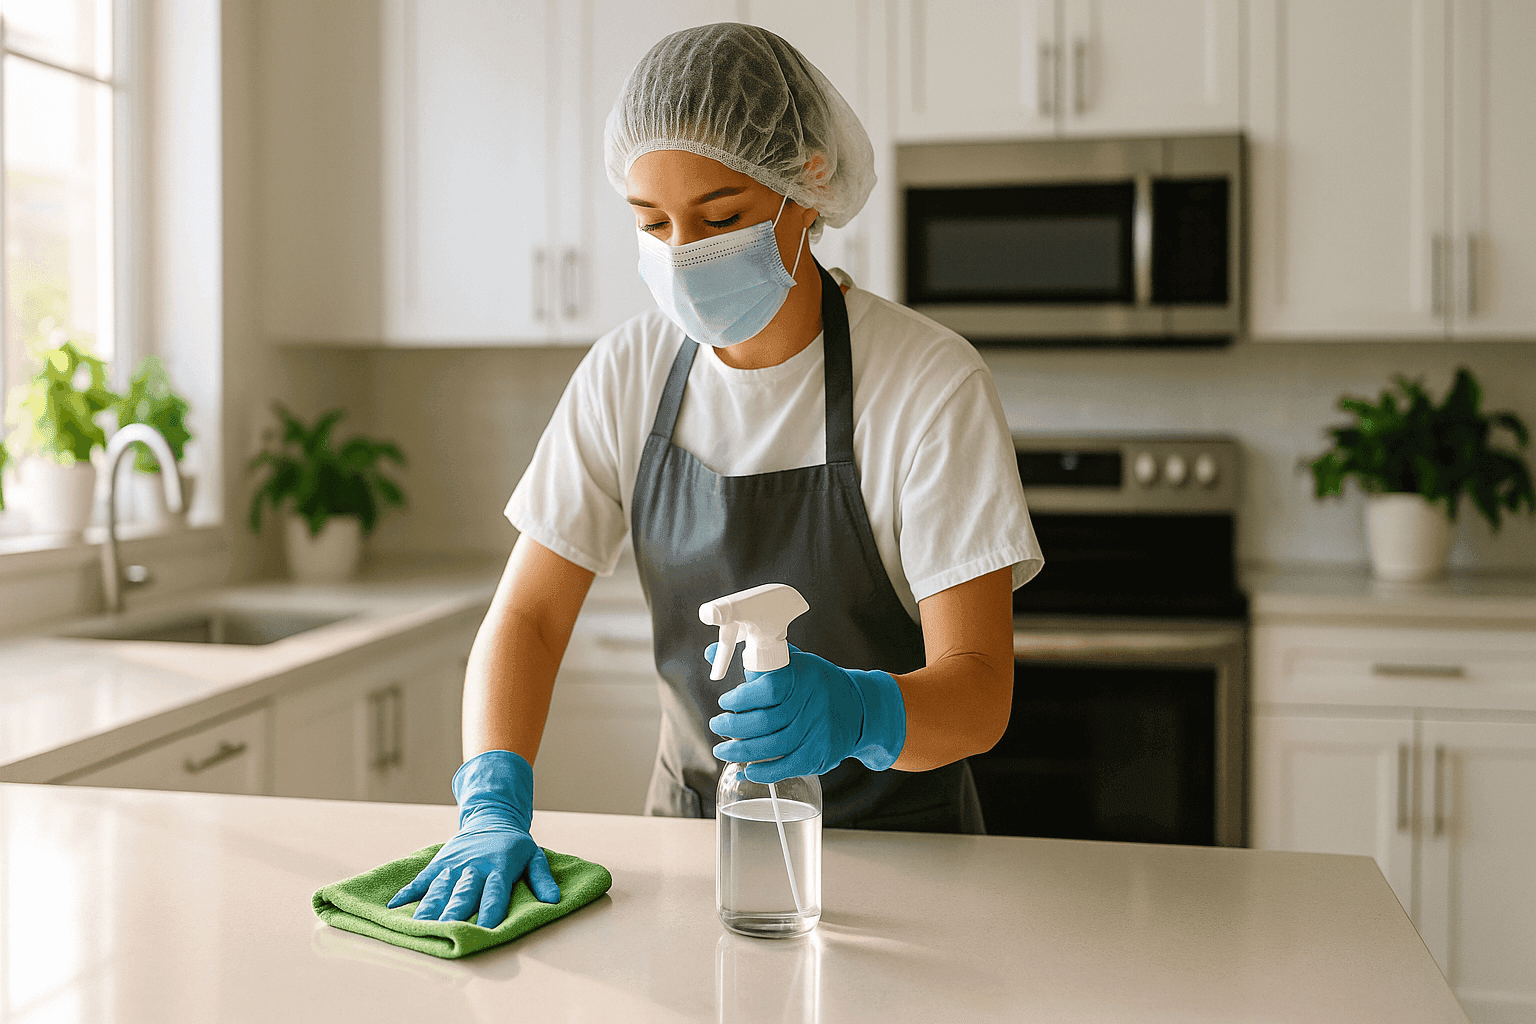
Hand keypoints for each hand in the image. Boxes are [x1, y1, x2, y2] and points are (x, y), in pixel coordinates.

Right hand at [386, 750, 559, 927]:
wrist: (491, 816)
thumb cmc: (515, 845)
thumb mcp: (534, 857)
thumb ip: (543, 879)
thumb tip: (554, 901)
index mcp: (499, 868)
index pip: (495, 893)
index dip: (490, 910)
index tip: (485, 928)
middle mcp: (475, 867)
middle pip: (464, 893)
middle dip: (455, 913)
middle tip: (445, 932)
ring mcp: (454, 865)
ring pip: (440, 889)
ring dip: (429, 908)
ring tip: (418, 927)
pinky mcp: (439, 863)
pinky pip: (422, 879)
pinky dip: (408, 892)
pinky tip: (394, 906)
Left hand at [706, 643, 906, 783]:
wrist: (858, 707)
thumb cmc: (815, 682)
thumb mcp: (790, 662)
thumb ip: (752, 659)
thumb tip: (711, 653)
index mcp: (802, 675)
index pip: (768, 688)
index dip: (741, 698)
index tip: (725, 702)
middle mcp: (811, 703)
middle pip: (766, 721)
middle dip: (734, 726)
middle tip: (716, 725)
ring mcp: (817, 731)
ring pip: (773, 746)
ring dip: (742, 750)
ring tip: (723, 749)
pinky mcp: (820, 754)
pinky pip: (788, 766)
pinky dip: (765, 771)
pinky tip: (747, 769)